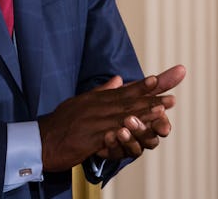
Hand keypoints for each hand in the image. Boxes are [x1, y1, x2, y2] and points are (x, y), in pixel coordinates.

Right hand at [39, 64, 185, 171]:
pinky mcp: (91, 137)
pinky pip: (112, 132)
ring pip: (125, 113)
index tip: (164, 76)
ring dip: (147, 108)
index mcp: (96, 99)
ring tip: (166, 104)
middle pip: (130, 98)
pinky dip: (128, 128)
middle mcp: (97, 106)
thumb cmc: (60, 123)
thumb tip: (118, 79)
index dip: (146, 84)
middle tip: (175, 84)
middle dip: (154, 91)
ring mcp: (94, 121)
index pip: (126, 89)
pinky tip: (141, 127)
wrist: (41, 140)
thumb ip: (101, 92)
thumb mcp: (79, 102)